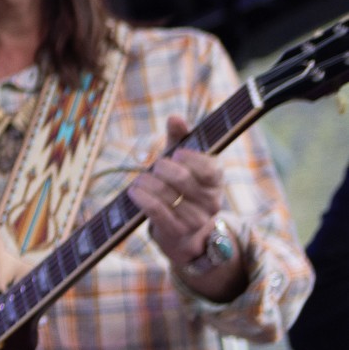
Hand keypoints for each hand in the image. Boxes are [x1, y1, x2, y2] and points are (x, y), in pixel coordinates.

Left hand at [127, 114, 242, 296]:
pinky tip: (133, 191)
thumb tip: (175, 117)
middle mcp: (212, 200)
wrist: (181, 229)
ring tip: (139, 180)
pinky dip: (142, 199)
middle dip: (162, 169)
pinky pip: (157, 211)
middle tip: (153, 167)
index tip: (174, 153)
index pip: (208, 167)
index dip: (190, 158)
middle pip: (183, 179)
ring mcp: (197, 219)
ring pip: (168, 196)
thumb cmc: (179, 185)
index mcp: (216, 179)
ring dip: (147, 184)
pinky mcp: (178, 232)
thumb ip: (179, 139)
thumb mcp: (181, 161)